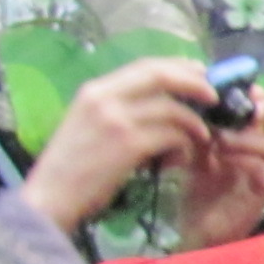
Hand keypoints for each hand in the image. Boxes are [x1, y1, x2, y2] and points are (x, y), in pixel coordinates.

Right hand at [19, 58, 221, 234]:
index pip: (144, 65)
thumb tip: (164, 101)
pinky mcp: (129, 145)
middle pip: (162, 75)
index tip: (200, 73)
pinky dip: (185, 147)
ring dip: (194, 125)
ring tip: (200, 140)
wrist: (49, 198)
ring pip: (173, 110)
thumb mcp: (90, 125)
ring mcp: (117, 120)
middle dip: (195, 83)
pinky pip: (172, 137)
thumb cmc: (72, 167)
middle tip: (214, 97)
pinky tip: (182, 159)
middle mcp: (104, 98)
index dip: (178, 66)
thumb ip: (120, 108)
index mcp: (94, 90)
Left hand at [176, 92, 263, 248]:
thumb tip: (196, 101)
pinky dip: (241, 160)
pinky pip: (263, 168)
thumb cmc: (199, 189)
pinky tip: (219, 161)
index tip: (227, 90)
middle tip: (240, 111)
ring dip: (242, 138)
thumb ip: (201, 129)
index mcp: (252, 136)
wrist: (198, 228)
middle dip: (263, 108)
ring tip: (217, 142)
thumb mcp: (195, 151)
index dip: (252, 93)